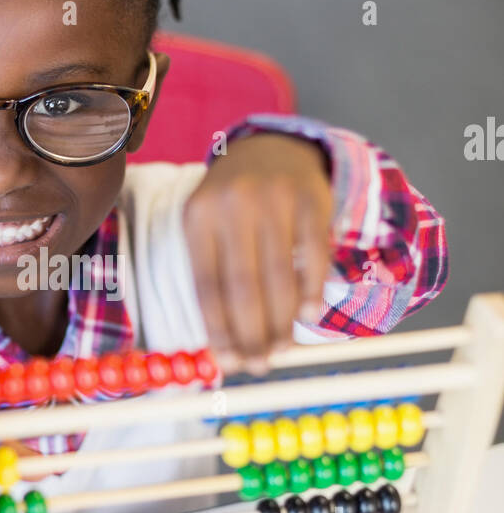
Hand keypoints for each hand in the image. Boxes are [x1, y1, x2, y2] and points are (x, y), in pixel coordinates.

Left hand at [183, 133, 332, 374]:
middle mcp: (233, 205)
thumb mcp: (209, 227)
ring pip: (279, 276)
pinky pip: (313, 257)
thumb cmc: (234, 204)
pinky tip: (308, 315)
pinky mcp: (311, 200)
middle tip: (259, 364)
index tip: (227, 363)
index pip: (206, 285)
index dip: (218, 329)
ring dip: (282, 322)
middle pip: (242, 286)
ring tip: (281, 350)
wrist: (272, 148)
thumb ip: (214, 279)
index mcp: (198, 215)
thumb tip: (222, 349)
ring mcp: (274, 199)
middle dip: (252, 334)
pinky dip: (311, 291)